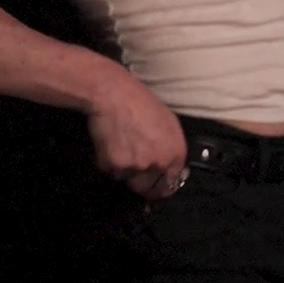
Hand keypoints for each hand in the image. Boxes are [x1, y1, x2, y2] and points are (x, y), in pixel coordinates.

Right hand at [86, 68, 189, 199]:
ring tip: (119, 146)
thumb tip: (169, 169)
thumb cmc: (141, 102)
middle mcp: (158, 163)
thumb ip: (170, 148)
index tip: (152, 185)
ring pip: (126, 179)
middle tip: (130, 165)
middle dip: (138, 181)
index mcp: (175, 153)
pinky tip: (108, 142)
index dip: (159, 187)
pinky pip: (110, 170)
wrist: (114, 94)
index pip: (170, 185)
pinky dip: (107, 161)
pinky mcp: (114, 165)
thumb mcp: (168, 123)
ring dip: (122, 169)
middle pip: (146, 188)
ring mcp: (136, 166)